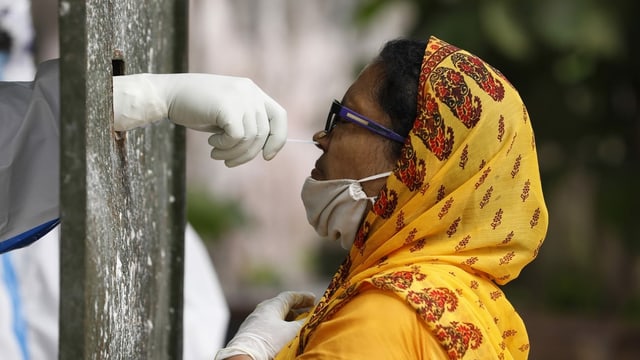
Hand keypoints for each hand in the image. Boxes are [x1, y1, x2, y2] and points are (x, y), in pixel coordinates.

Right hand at [112, 73, 286, 166]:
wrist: (167, 95)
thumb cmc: (196, 108)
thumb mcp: (227, 114)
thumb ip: (247, 125)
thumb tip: (266, 150)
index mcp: (252, 91)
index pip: (280, 116)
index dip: (278, 139)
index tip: (267, 156)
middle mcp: (250, 91)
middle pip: (263, 133)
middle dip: (247, 154)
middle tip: (227, 161)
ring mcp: (239, 96)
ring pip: (250, 138)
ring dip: (233, 153)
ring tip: (216, 153)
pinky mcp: (227, 105)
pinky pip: (237, 137)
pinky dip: (225, 146)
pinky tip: (211, 143)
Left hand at [215, 291, 315, 359]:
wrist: (245, 356)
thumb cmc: (270, 341)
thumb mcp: (291, 331)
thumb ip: (303, 323)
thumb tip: (311, 319)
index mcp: (271, 305)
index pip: (289, 296)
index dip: (303, 297)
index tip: (314, 299)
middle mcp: (261, 310)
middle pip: (282, 306)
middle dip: (296, 309)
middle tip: (308, 312)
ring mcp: (255, 322)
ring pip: (275, 317)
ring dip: (288, 320)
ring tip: (298, 325)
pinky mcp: (251, 334)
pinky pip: (269, 326)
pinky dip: (280, 328)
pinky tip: (284, 336)